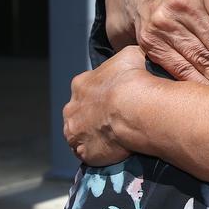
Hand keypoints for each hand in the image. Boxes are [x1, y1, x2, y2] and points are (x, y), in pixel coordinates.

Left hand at [63, 46, 149, 165]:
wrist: (136, 107)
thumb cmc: (134, 78)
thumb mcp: (132, 54)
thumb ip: (127, 59)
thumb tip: (134, 60)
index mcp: (81, 84)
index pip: (86, 88)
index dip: (101, 93)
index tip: (116, 97)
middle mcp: (72, 108)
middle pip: (80, 112)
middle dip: (93, 115)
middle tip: (115, 118)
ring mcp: (75, 133)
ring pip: (80, 134)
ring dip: (92, 135)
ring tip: (114, 136)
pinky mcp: (84, 153)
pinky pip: (88, 154)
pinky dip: (99, 153)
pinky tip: (113, 150)